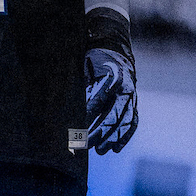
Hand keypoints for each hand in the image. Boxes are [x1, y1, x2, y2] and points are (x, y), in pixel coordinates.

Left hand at [82, 7, 137, 153]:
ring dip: (112, 137)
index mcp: (112, 74)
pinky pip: (132, 121)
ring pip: (124, 120)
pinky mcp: (133, 101)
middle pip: (113, 113)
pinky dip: (125, 136)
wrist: (114, 44)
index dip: (90, 112)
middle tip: (86, 144)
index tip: (79, 125)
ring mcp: (131, 94)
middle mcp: (125, 86)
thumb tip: (62, 100)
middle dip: (100, 130)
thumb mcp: (83, 63)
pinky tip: (116, 148)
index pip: (100, 97)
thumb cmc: (92, 54)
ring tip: (100, 151)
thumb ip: (78, 80)